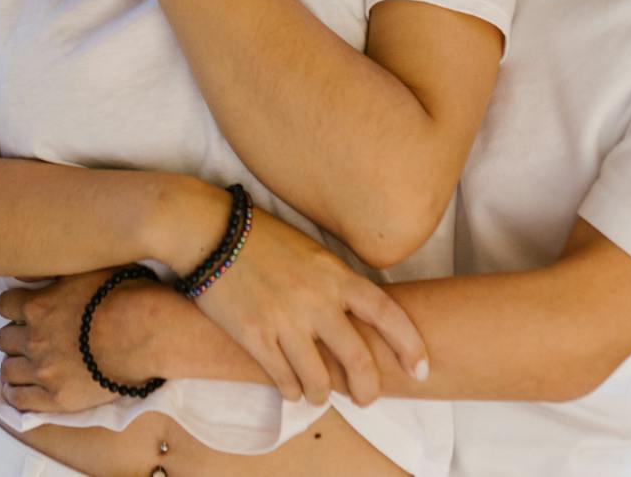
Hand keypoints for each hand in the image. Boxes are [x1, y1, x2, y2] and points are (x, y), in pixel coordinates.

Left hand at [0, 268, 158, 414]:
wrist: (144, 334)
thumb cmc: (124, 295)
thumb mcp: (88, 268)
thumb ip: (56, 270)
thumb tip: (28, 270)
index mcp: (38, 306)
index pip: (4, 305)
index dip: (14, 307)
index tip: (26, 311)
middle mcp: (34, 338)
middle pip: (4, 338)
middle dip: (16, 336)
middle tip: (32, 338)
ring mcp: (44, 370)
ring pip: (8, 369)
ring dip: (16, 364)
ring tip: (29, 364)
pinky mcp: (57, 398)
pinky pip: (20, 399)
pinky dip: (17, 392)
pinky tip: (23, 388)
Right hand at [181, 204, 425, 407]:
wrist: (210, 232)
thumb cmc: (262, 238)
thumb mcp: (312, 251)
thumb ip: (336, 283)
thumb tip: (356, 318)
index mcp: (335, 275)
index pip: (387, 314)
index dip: (409, 345)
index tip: (420, 369)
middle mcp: (316, 300)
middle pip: (358, 360)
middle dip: (368, 389)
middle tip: (365, 398)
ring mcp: (285, 320)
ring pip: (319, 381)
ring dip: (323, 394)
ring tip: (319, 394)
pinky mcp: (254, 336)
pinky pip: (284, 380)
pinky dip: (292, 391)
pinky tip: (292, 388)